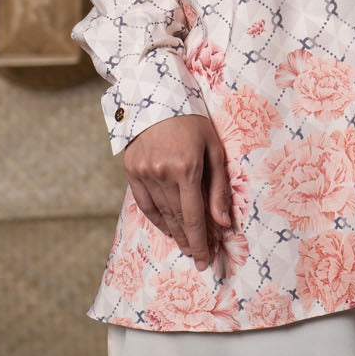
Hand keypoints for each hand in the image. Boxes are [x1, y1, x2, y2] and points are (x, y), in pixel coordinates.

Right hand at [123, 114, 230, 271]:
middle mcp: (162, 173)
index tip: (205, 260)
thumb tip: (223, 222)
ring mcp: (144, 172)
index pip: (193, 216)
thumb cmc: (193, 121)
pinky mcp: (131, 170)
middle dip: (189, 241)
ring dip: (174, 233)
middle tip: (197, 258)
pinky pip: (144, 203)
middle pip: (177, 219)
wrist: (158, 95)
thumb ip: (218, 187)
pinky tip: (167, 228)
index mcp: (186, 168)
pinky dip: (156, 219)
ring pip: (161, 213)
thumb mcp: (214, 148)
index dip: (200, 241)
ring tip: (185, 245)